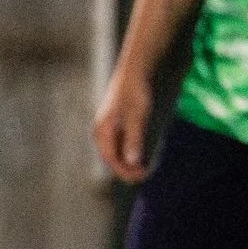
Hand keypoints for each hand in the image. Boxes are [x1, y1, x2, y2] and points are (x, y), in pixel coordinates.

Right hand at [93, 61, 156, 184]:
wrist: (134, 72)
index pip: (112, 160)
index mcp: (103, 131)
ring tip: (145, 167)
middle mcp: (101, 131)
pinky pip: (119, 143)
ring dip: (129, 162)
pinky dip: (129, 151)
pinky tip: (141, 154)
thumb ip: (134, 140)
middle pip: (112, 158)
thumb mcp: (137, 117)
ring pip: (116, 151)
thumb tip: (132, 162)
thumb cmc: (136, 93)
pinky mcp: (114, 123)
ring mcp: (107, 127)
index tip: (143, 177)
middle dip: (128, 169)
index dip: (126, 172)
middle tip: (146, 174)